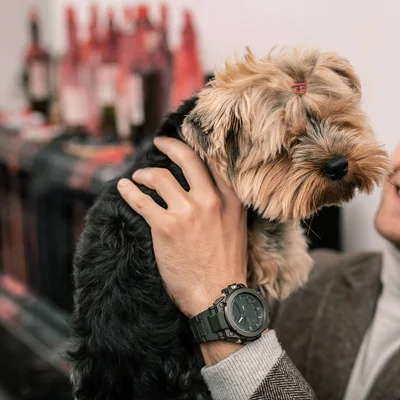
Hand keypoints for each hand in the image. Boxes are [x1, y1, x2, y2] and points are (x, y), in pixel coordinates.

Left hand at [117, 136, 247, 318]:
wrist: (219, 296)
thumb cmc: (227, 267)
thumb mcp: (237, 228)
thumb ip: (225, 206)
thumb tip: (206, 190)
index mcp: (232, 200)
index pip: (214, 163)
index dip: (197, 148)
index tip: (185, 143)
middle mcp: (212, 200)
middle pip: (187, 159)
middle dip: (170, 146)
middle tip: (160, 143)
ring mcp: (188, 212)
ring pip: (160, 177)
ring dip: (144, 174)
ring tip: (137, 178)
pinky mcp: (166, 227)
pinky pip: (141, 201)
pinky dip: (129, 192)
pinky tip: (124, 189)